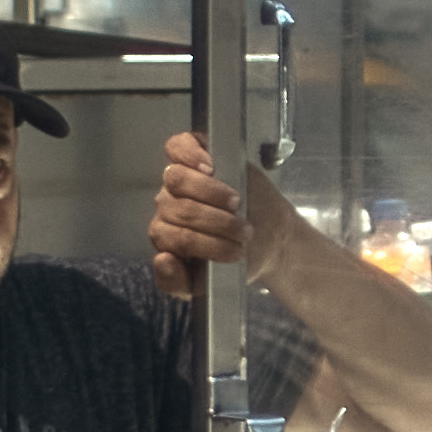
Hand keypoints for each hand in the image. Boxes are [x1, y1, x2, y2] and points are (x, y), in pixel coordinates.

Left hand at [146, 129, 270, 282]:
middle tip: (245, 233)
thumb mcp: (207, 285)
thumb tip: (162, 260)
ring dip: (211, 193)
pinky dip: (190, 154)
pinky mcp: (194, 154)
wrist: (268, 236)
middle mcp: (167, 206)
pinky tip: (208, 166)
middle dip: (216, 224)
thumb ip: (178, 283)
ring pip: (175, 179)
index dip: (202, 243)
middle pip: (176, 208)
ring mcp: (179, 180)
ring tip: (236, 204)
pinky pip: (177, 146)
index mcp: (165, 236)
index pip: (166, 234)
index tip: (235, 252)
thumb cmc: (238, 257)